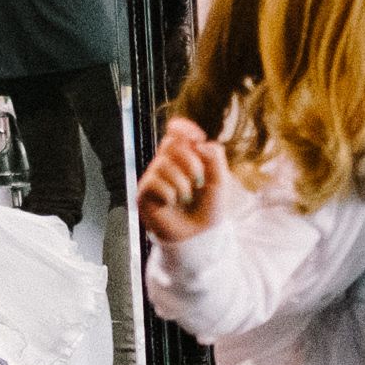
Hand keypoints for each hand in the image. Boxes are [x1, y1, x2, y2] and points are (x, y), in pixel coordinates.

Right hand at [137, 118, 227, 243]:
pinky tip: (172, 203)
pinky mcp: (144, 194)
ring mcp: (153, 178)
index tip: (197, 137)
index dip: (184, 129)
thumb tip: (198, 144)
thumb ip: (214, 156)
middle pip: (171, 144)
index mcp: (182, 158)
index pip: (175, 133)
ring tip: (186, 198)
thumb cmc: (208, 208)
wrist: (199, 235)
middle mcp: (165, 164)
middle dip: (190, 161)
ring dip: (182, 184)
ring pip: (164, 165)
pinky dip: (170, 194)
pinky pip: (155, 183)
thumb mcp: (220, 180)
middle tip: (199, 181)